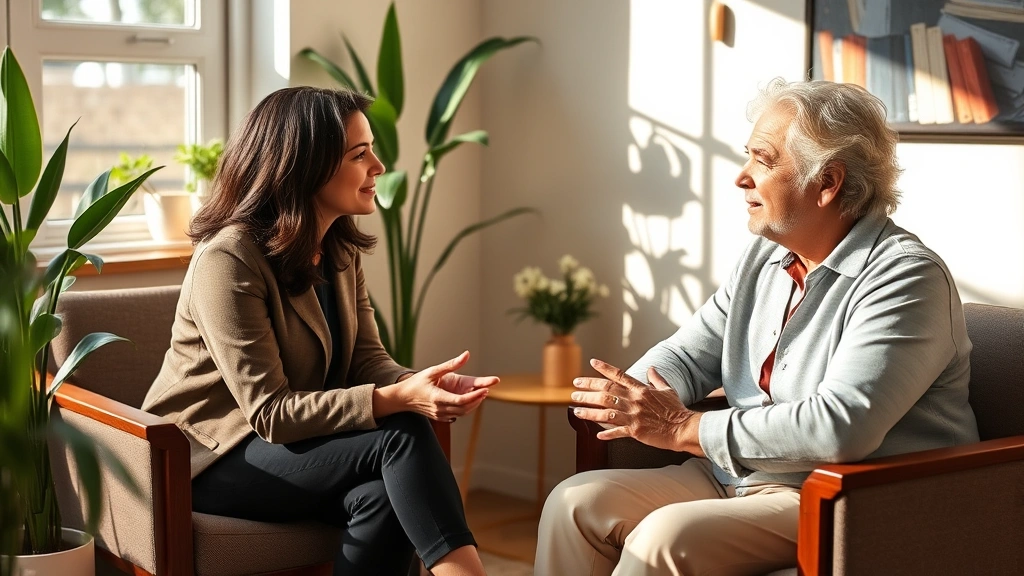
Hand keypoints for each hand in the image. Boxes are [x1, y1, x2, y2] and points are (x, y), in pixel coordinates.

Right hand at [393, 351, 491, 421]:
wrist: (402, 398)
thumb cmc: (416, 382)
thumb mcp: (433, 371)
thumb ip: (451, 364)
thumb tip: (466, 354)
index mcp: (437, 397)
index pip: (461, 400)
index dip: (475, 396)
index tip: (486, 389)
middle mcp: (439, 409)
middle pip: (464, 408)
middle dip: (477, 400)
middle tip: (486, 389)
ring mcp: (439, 415)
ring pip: (462, 413)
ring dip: (473, 404)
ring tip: (480, 394)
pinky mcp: (439, 417)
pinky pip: (456, 415)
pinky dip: (465, 408)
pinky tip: (470, 400)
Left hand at [571, 359, 703, 454]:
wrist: (684, 428)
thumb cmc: (677, 410)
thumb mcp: (668, 390)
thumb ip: (657, 379)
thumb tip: (651, 368)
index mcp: (641, 390)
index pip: (619, 375)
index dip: (605, 368)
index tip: (592, 362)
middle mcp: (635, 401)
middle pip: (606, 392)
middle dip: (588, 390)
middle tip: (574, 390)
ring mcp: (634, 416)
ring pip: (606, 412)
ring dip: (589, 411)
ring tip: (576, 411)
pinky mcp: (636, 431)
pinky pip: (617, 432)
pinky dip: (606, 433)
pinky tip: (596, 434)